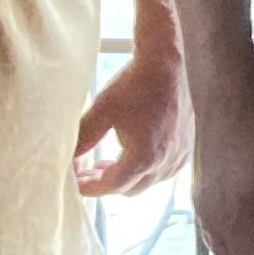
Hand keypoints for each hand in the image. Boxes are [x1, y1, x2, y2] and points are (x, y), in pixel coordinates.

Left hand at [75, 43, 190, 199]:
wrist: (165, 65)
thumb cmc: (134, 85)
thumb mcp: (101, 112)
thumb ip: (83, 140)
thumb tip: (68, 160)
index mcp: (143, 156)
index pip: (111, 186)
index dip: (90, 188)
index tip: (76, 185)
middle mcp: (165, 161)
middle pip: (129, 189)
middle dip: (106, 184)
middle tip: (88, 173)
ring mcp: (178, 155)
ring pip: (148, 183)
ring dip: (127, 178)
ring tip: (109, 164)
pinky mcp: (185, 146)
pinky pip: (164, 172)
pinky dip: (147, 170)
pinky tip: (134, 154)